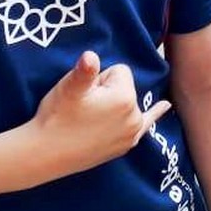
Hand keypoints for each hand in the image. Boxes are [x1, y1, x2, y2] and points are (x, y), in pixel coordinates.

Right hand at [30, 51, 170, 180]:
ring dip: (115, 103)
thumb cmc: (57, 116)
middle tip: (82, 109)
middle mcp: (134, 116)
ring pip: (124, 102)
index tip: (83, 95)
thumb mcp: (69, 88)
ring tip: (92, 116)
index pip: (118, 70)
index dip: (97, 79)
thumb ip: (85, 70)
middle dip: (103, 92)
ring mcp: (131, 133)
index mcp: (125, 98)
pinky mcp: (125, 145)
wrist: (44, 153)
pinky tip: (165, 105)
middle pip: (121, 87)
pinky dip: (154, 114)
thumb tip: (90, 56)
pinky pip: (145, 124)